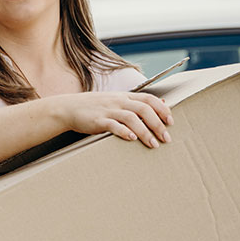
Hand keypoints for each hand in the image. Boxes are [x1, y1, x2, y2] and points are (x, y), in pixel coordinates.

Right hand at [55, 91, 172, 147]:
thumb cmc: (93, 106)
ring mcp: (108, 110)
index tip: (171, 122)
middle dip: (158, 124)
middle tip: (166, 138)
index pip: (149, 99)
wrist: (68, 108)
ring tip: (153, 144)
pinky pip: (113, 125)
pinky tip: (131, 138)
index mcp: (124, 96)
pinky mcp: (98, 120)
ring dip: (145, 132)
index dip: (162, 110)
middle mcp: (118, 101)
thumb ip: (134, 102)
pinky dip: (124, 132)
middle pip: (144, 109)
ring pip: (132, 118)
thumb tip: (159, 102)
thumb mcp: (115, 100)